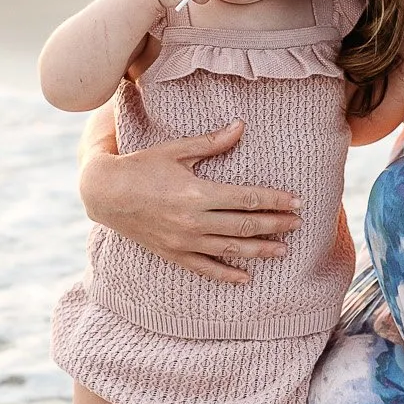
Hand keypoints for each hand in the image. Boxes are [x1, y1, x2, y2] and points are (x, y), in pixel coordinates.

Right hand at [77, 121, 301, 284]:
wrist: (105, 193)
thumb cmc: (142, 166)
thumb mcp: (176, 150)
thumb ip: (211, 143)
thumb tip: (241, 126)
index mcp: (197, 193)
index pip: (247, 199)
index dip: (274, 201)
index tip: (296, 202)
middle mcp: (193, 220)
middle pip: (244, 226)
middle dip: (275, 224)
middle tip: (297, 223)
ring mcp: (184, 241)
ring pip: (230, 250)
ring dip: (259, 251)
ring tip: (282, 250)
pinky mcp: (173, 253)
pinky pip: (205, 268)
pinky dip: (226, 274)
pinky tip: (245, 277)